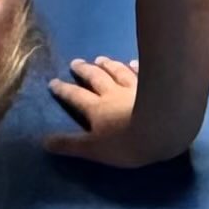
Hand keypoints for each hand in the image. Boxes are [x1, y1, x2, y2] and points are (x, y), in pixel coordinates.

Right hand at [45, 56, 160, 169]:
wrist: (164, 128)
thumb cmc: (128, 143)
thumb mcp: (94, 150)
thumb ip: (70, 145)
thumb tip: (43, 142)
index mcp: (97, 109)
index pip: (76, 97)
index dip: (64, 90)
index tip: (54, 82)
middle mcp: (113, 93)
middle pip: (96, 78)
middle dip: (84, 71)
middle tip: (76, 62)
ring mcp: (134, 87)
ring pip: (118, 72)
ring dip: (108, 65)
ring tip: (100, 58)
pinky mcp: (154, 85)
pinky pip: (141, 73)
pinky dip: (135, 66)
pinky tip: (133, 62)